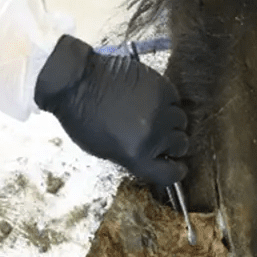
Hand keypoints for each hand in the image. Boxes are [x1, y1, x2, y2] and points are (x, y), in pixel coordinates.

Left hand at [35, 34, 186, 185]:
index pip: (172, 173)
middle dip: (173, 144)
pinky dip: (167, 101)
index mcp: (137, 156)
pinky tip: (151, 101)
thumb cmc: (83, 117)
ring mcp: (159, 108)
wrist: (74, 82)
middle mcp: (153, 134)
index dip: (175, 170)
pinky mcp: (160, 85)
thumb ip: (136, 157)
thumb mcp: (105, 151)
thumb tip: (155, 157)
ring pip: (181, 120)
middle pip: (181, 144)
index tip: (176, 166)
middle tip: (161, 138)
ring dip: (171, 121)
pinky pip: (175, 98)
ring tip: (154, 117)